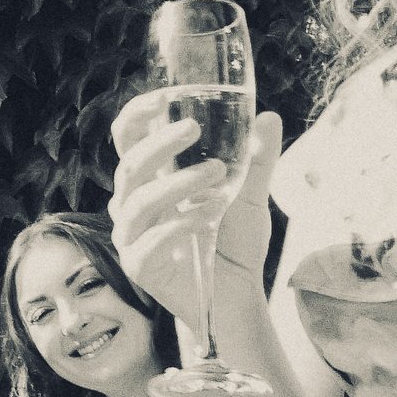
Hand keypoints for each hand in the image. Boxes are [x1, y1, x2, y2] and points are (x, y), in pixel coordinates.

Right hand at [107, 94, 282, 324]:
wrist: (235, 298)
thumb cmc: (233, 245)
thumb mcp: (250, 197)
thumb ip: (258, 161)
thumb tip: (269, 117)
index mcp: (152, 181)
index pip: (127, 140)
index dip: (136, 116)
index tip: (163, 98)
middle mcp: (134, 205)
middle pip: (128, 166)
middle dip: (159, 144)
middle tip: (193, 128)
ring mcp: (132, 237)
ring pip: (138, 202)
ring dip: (177, 183)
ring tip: (216, 175)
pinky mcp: (140, 267)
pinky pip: (150, 241)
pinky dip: (181, 224)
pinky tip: (209, 216)